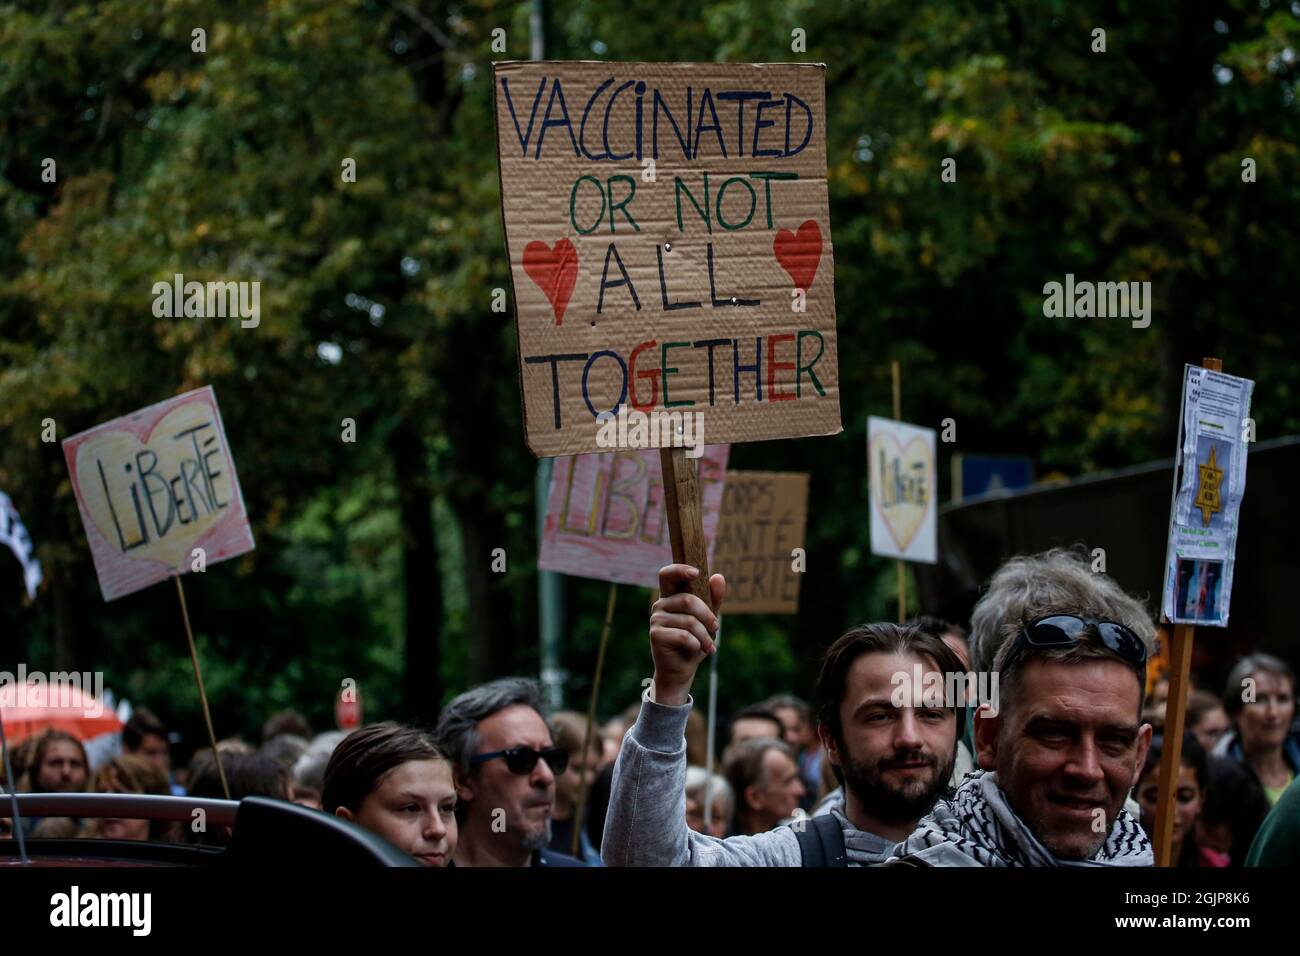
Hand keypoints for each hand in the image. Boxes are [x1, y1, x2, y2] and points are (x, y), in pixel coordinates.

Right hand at [648, 564, 724, 705]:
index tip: (696, 572)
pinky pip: (684, 635)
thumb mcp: (708, 619)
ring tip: (709, 645)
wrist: (682, 669)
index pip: (668, 574)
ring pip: (689, 621)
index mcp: (671, 596)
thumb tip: (718, 577)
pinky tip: (698, 649)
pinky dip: (696, 644)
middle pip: (688, 600)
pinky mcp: (655, 635)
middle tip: (715, 628)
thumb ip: (713, 599)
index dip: (680, 570)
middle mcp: (660, 604)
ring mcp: (655, 619)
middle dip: (707, 615)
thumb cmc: (694, 641)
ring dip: (704, 635)